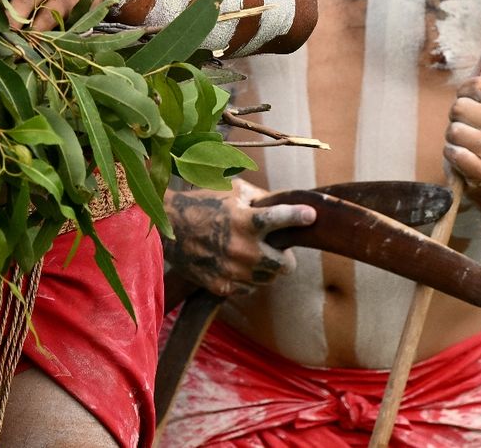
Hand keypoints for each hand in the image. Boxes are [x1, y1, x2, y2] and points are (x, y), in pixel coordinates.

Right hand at [163, 179, 317, 299]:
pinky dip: (249, 279)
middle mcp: (242, 249)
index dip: (299, 216)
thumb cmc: (202, 204)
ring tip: (255, 256)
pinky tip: (238, 266)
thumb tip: (285, 202)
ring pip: (268, 279)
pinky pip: (249, 289)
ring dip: (267, 269)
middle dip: (285, 258)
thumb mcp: (232, 192)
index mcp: (245, 221)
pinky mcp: (221, 286)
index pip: (281, 218)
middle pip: (284, 266)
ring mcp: (232, 271)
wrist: (168, 228)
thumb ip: (261, 198)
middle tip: (278, 249)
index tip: (311, 215)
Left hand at [445, 75, 480, 192]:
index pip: (478, 84)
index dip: (465, 90)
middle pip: (460, 107)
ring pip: (454, 131)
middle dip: (455, 114)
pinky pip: (455, 154)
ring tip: (464, 140)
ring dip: (452, 136)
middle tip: (466, 123)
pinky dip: (452, 153)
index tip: (469, 98)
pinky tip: (462, 156)